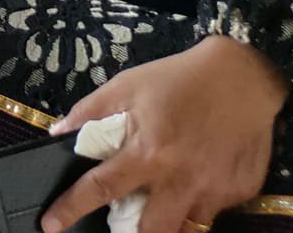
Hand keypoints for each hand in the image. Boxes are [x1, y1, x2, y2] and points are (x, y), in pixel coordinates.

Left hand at [40, 36, 286, 232]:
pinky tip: (196, 180)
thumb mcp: (126, 86)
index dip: (71, 209)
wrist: (242, 76)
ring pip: (186, 230)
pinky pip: (213, 212)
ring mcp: (214, 191)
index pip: (100, 189)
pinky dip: (198, 204)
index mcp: (147, 152)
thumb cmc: (178, 79)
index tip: (50, 225)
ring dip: (168, 224)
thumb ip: (90, 112)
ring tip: (159, 205)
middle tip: (121, 224)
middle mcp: (180, 180)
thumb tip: (59, 134)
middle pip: (150, 232)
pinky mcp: (239, 193)